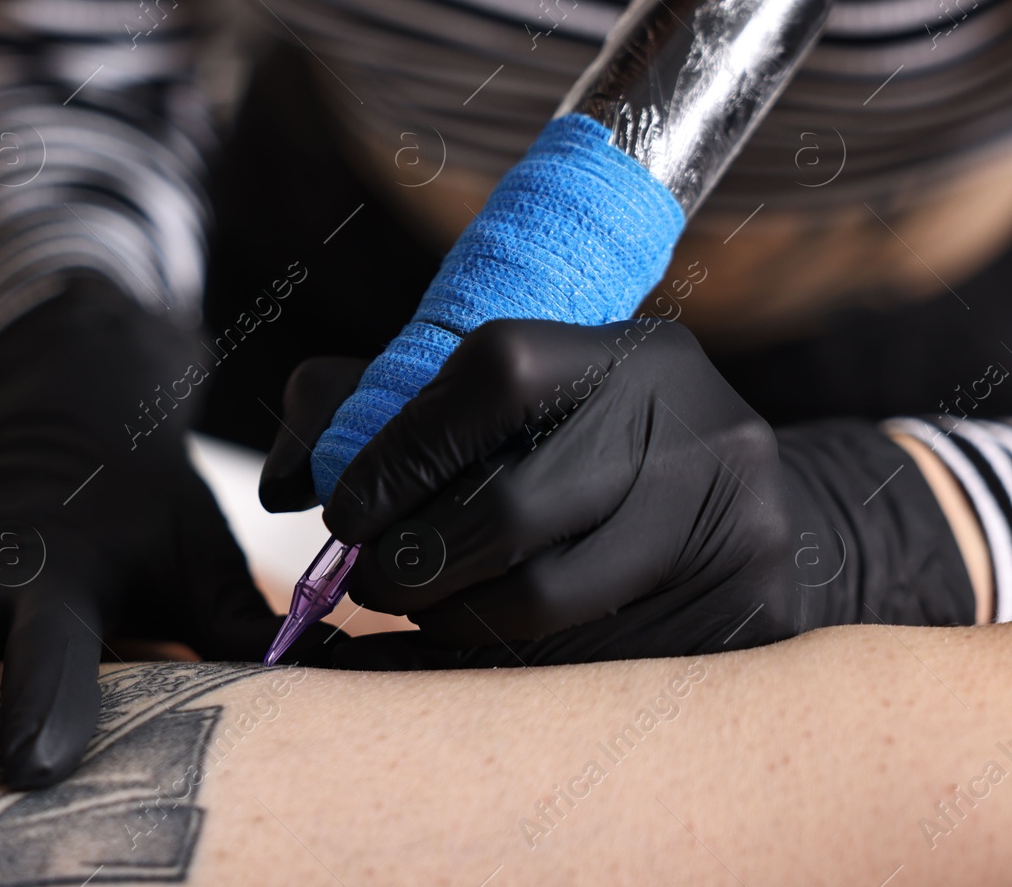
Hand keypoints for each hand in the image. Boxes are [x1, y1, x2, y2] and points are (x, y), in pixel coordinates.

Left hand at [263, 317, 805, 666]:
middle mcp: (694, 427)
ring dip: (448, 621)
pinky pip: (587, 665)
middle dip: (408, 558)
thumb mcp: (503, 406)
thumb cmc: (586, 454)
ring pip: (543, 601)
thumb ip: (375, 409)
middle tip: (366, 579)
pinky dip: (499, 671)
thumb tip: (280, 483)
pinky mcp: (745, 612)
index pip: (495, 374)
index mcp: (627, 352)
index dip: (399, 451)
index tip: (342, 511)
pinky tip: (463, 660)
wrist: (740, 519)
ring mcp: (731, 523)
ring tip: (423, 611)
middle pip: (510, 508)